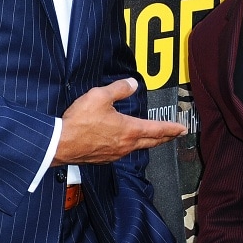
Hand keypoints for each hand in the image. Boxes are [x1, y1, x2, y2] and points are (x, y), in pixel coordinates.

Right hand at [55, 77, 183, 164]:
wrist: (60, 144)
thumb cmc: (79, 121)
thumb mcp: (99, 96)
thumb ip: (119, 89)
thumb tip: (133, 83)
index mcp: (129, 129)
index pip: (157, 129)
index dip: (171, 128)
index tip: (182, 129)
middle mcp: (126, 144)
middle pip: (152, 142)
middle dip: (166, 137)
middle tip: (176, 135)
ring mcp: (115, 154)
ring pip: (138, 148)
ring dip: (149, 142)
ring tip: (154, 138)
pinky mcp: (104, 158)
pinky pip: (124, 152)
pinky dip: (132, 146)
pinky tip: (128, 143)